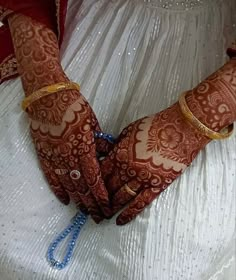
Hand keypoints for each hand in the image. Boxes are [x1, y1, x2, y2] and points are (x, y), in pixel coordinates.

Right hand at [29, 89, 111, 222]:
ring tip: (85, 212)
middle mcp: (69, 156)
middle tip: (99, 217)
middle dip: (92, 203)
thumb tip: (107, 156)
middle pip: (82, 186)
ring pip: (68, 185)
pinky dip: (58, 189)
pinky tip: (64, 200)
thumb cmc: (74, 106)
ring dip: (78, 200)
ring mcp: (55, 157)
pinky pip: (51, 176)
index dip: (101, 194)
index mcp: (84, 148)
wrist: (48, 97)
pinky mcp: (44, 155)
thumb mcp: (93, 123)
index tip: (108, 206)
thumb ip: (100, 142)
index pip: (95, 178)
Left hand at [101, 59, 235, 224]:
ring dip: (110, 208)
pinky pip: (140, 203)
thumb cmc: (154, 126)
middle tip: (90, 207)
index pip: (99, 173)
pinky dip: (129, 214)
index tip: (86, 190)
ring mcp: (143, 179)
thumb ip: (116, 144)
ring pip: (121, 198)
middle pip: (107, 187)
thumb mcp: (129, 131)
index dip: (91, 183)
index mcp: (119, 153)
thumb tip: (104, 154)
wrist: (181, 128)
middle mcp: (128, 169)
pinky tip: (120, 221)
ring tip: (102, 215)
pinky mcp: (157, 185)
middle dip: (97, 199)